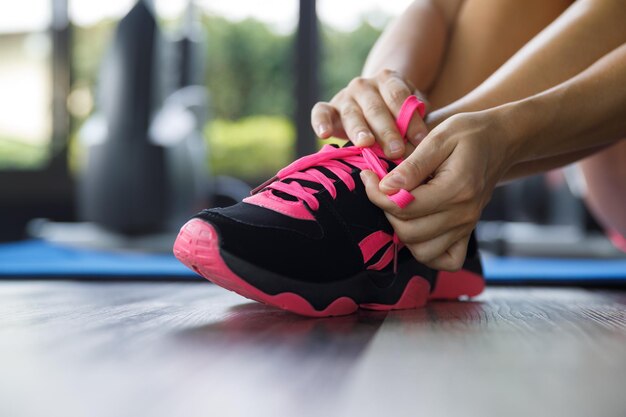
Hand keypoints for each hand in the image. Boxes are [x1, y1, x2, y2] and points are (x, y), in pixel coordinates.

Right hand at [311, 69, 429, 158]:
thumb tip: (421, 140)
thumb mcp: (411, 109)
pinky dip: (320, 122)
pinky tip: (324, 134)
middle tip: (395, 150)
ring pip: (352, 113)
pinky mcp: (328, 108)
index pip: (399, 97)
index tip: (418, 140)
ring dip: (359, 130)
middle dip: (387, 131)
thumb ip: (416, 118)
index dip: (409, 119)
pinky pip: (320, 112)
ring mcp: (345, 96)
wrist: (373, 101)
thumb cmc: (397, 111)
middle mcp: (364, 85)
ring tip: (366, 144)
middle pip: (376, 108)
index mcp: (388, 80)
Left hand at [359, 111, 515, 270]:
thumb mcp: (439, 137)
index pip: (404, 207)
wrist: (501, 140)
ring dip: (402, 232)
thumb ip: (412, 165)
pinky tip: (418, 228)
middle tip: (381, 188)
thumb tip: (386, 187)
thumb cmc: (468, 134)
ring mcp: (466, 227)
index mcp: (456, 189)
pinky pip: (446, 261)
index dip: (377, 194)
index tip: (369, 176)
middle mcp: (463, 214)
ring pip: (423, 252)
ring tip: (398, 206)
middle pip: (409, 232)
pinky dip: (427, 252)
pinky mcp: (467, 232)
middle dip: (386, 211)